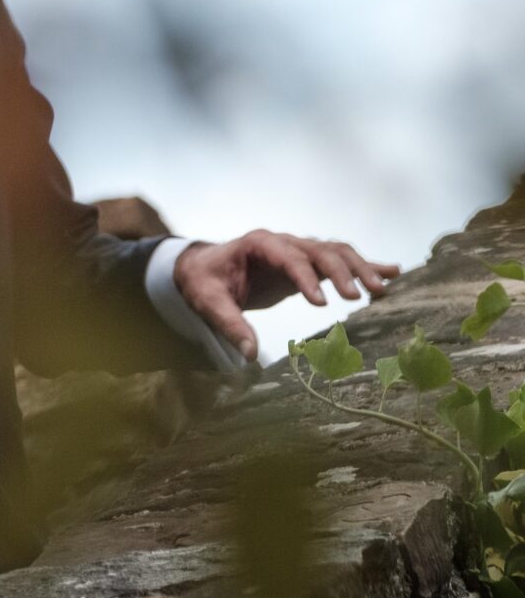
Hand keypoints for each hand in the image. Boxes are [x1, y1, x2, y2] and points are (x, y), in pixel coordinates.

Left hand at [173, 231, 401, 361]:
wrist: (204, 268)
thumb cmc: (206, 282)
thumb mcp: (209, 303)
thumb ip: (229, 325)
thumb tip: (250, 356)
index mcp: (258, 244)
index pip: (288, 258)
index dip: (306, 278)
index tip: (321, 303)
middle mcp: (283, 242)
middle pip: (320, 250)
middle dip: (341, 271)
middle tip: (359, 296)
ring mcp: (298, 250)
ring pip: (336, 252)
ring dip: (361, 267)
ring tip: (383, 288)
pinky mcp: (308, 263)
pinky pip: (340, 260)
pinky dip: (366, 264)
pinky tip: (394, 271)